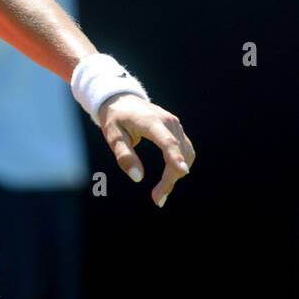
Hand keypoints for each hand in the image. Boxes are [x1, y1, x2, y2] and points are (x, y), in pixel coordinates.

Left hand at [97, 93, 195, 207]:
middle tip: (157, 199)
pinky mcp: (177, 130)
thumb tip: (138, 178)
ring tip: (160, 193)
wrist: (121, 99)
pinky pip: (185, 150)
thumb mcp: (112, 136)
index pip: (167, 141)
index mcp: (150, 122)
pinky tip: (169, 178)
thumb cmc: (115, 118)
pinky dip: (179, 165)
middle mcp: (168, 122)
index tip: (183, 173)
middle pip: (178, 153)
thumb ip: (124, 156)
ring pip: (186, 154)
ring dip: (176, 174)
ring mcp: (175, 125)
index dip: (174, 157)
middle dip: (170, 177)